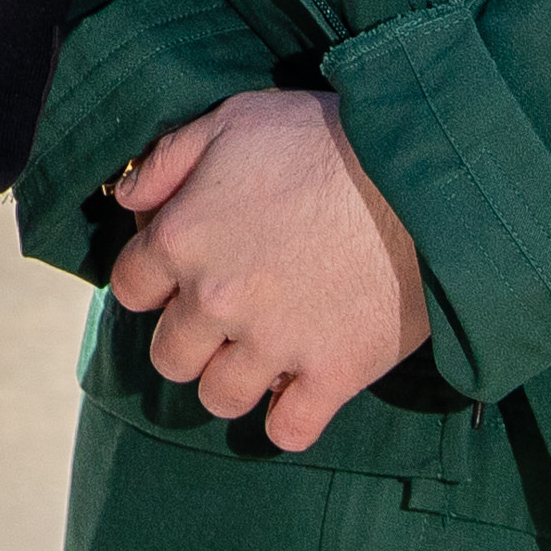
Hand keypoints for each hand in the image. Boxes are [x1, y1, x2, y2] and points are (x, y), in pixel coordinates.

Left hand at [102, 91, 429, 452]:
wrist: (422, 173)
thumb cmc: (326, 136)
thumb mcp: (233, 119)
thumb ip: (167, 161)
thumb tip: (127, 202)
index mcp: (184, 237)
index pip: (129, 288)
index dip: (152, 284)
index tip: (179, 278)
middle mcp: (217, 299)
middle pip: (170, 356)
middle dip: (190, 340)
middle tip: (224, 322)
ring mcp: (274, 343)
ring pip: (219, 398)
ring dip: (234, 381)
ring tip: (261, 357)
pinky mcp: (332, 375)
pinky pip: (288, 431)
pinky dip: (289, 420)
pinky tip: (301, 392)